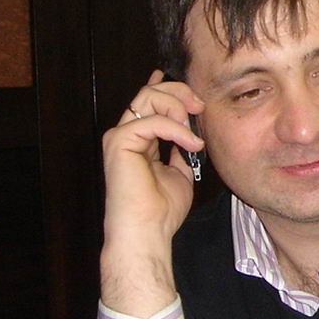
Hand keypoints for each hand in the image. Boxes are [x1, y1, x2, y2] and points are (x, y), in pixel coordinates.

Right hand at [100, 70, 205, 316]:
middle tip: (199, 106)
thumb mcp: (181, 173)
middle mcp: (127, 135)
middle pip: (148, 93)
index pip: (149, 104)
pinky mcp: (119, 143)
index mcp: (139, 141)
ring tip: (194, 132)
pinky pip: (151, 121)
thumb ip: (182, 151)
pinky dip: (176, 129)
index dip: (166, 87)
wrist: (148, 231)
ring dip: (177, 107)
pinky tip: (191, 144)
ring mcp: (120, 137)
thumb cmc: (161, 210)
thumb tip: (192, 135)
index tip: (189, 88)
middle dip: (178, 92)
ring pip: (147, 98)